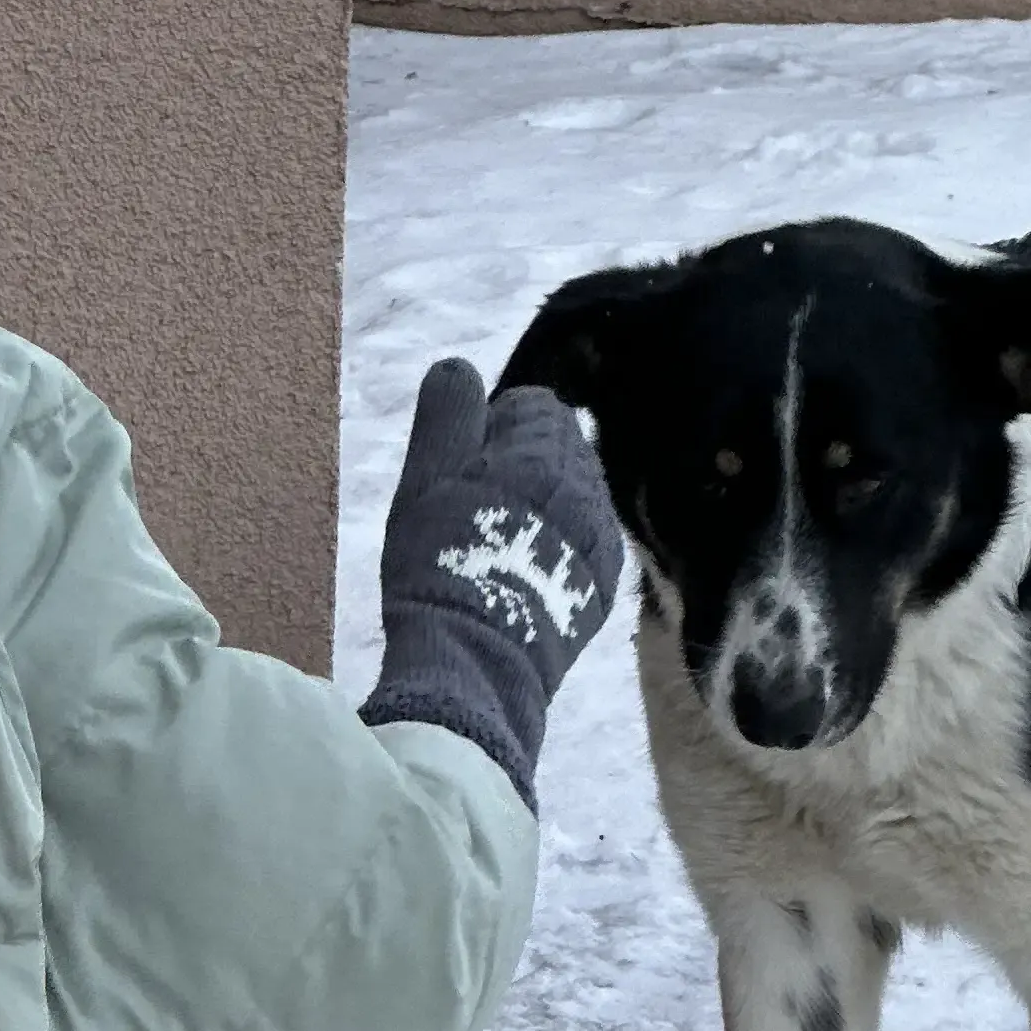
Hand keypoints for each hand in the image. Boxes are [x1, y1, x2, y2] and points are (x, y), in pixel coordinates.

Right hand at [361, 358, 622, 801]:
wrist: (476, 664)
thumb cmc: (441, 564)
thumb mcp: (426, 476)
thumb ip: (447, 413)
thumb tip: (460, 367)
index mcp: (547, 451)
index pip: (536, 406)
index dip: (493, 430)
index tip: (463, 469)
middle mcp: (588, 488)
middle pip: (560, 449)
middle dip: (522, 466)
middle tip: (475, 512)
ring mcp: (602, 540)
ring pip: (574, 498)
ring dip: (542, 509)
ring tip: (496, 549)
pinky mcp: (604, 589)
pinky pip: (585, 547)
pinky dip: (558, 551)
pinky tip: (521, 577)